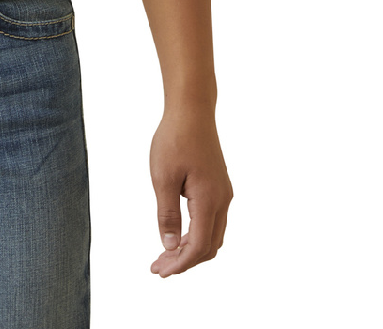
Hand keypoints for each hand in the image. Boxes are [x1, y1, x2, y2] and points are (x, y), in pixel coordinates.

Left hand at [148, 105, 232, 276]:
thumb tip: (169, 245)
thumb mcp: (162, 177)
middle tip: (159, 267)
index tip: (160, 271)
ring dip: (191, 248)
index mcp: (209, 200)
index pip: (198, 246)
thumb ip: (167, 214)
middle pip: (209, 246)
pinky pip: (211, 220)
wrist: (192, 111)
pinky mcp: (219, 186)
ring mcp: (223, 193)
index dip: (179, 263)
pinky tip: (178, 233)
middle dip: (185, 261)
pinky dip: (196, 233)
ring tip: (165, 254)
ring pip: (212, 234)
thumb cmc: (175, 140)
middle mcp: (222, 200)